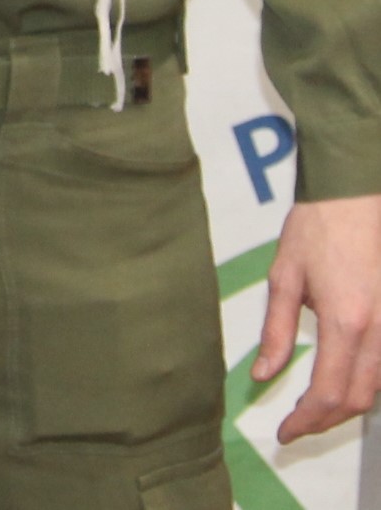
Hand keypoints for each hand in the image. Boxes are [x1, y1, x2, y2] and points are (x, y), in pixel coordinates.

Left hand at [257, 192, 380, 440]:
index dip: (307, 421)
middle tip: (297, 427)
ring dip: (349, 406)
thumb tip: (262, 376)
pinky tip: (343, 384)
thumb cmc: (315, 231)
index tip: (286, 433)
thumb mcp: (283, 279)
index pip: (329, 393)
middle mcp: (380, 332)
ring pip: (379, 388)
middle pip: (360, 399)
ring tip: (315, 410)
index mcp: (346, 323)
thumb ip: (275, 333)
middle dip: (327, 421)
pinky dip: (368, 386)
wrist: (355, 197)